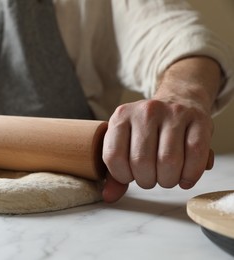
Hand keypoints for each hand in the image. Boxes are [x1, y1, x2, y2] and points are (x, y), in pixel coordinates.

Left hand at [101, 56, 221, 202]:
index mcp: (121, 116)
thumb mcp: (126, 143)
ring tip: (167, 177)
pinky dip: (190, 174)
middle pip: (142, 162)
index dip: (122, 175)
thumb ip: (115, 172)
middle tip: (151, 177)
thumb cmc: (149, 130)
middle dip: (146, 180)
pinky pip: (195, 155)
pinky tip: (184, 177)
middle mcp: (146, 111)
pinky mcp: (198, 119)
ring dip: (168, 180)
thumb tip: (108, 196)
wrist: (179, 100)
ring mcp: (173, 113)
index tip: (130, 175)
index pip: (113, 157)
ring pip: (169, 161)